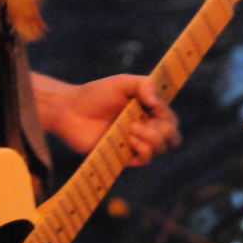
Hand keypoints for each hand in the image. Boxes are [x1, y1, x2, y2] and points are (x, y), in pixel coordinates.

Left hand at [32, 71, 179, 162]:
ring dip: (151, 138)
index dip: (166, 114)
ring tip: (132, 128)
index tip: (152, 105)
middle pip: (172, 138)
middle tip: (142, 122)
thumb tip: (157, 104)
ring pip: (160, 149)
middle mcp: (145, 129)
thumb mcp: (123, 82)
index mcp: (147, 112)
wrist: (70, 111)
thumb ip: (145, 85)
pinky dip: (143, 149)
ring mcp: (135, 144)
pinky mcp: (124, 157)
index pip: (171, 119)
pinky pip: (145, 159)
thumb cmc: (96, 94)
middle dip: (164, 130)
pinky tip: (129, 139)